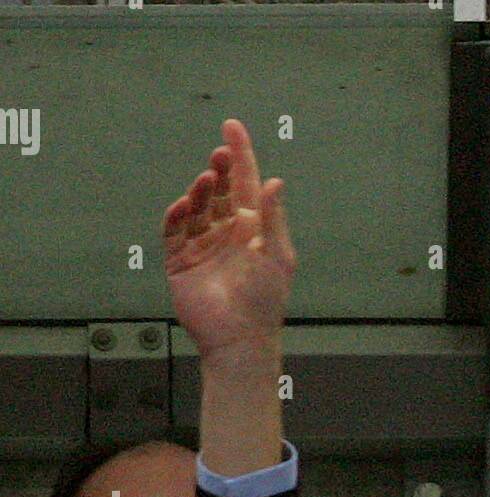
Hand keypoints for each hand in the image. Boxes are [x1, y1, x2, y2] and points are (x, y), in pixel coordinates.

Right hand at [163, 118, 294, 362]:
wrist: (239, 338)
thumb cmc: (264, 301)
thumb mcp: (277, 257)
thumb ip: (273, 219)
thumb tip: (275, 181)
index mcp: (253, 231)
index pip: (245, 186)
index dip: (240, 156)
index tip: (232, 127)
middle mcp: (227, 234)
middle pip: (219, 192)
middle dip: (219, 170)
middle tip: (220, 153)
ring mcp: (202, 245)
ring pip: (196, 207)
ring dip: (200, 190)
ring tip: (205, 180)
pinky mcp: (181, 261)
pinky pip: (174, 230)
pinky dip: (178, 215)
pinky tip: (184, 205)